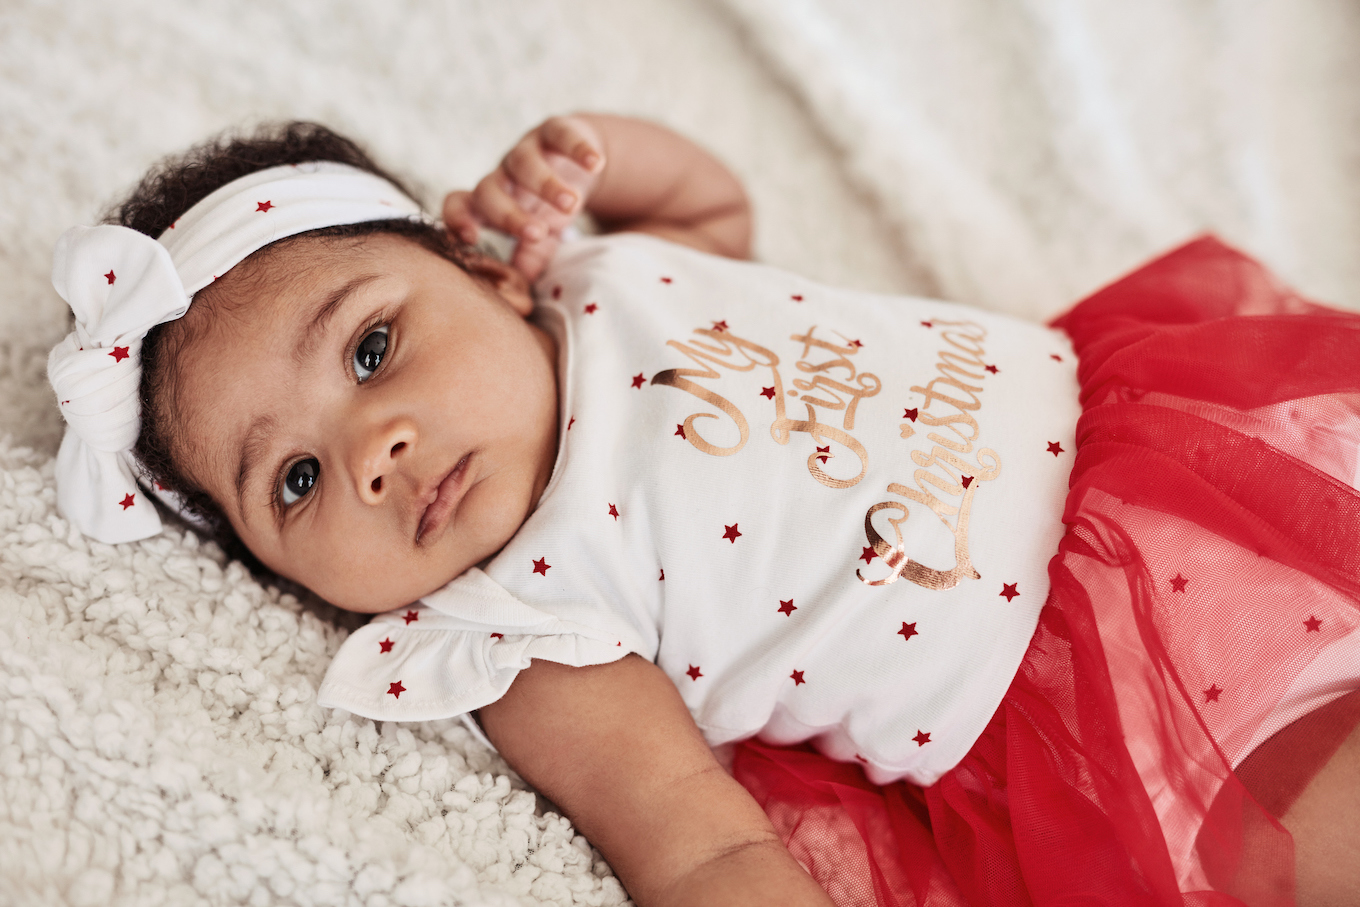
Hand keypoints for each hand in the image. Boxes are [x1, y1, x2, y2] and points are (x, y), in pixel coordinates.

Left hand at [444, 116, 604, 281]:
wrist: (578, 163)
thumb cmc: (549, 209)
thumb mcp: (539, 241)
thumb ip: (526, 264)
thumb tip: (515, 301)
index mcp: (488, 204)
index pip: (458, 206)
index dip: (457, 220)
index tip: (471, 241)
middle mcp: (502, 176)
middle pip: (489, 190)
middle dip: (510, 215)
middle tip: (538, 234)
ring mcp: (526, 150)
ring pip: (523, 163)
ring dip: (546, 185)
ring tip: (573, 204)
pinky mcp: (554, 131)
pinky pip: (561, 134)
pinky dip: (578, 149)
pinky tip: (595, 165)